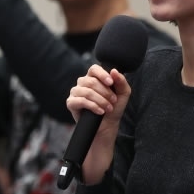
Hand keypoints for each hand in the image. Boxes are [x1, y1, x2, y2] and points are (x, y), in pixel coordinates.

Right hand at [66, 64, 130, 183]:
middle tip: (113, 101)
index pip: (94, 68)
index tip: (111, 83)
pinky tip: (100, 111)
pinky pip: (80, 101)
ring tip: (108, 108)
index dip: (102, 74)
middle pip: (91, 81)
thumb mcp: (123, 94)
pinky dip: (92, 106)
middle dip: (105, 92)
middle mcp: (83, 83)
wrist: (107, 126)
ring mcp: (75, 92)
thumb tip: (114, 71)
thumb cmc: (114, 107)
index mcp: (94, 77)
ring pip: (86, 91)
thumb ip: (121, 81)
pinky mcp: (71, 103)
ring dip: (100, 100)